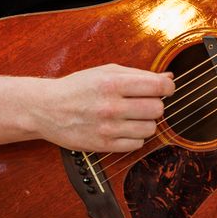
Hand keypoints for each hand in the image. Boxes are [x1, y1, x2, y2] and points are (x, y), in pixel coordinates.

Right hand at [35, 64, 174, 152]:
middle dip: (155, 104)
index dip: (168, 87)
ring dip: (146, 121)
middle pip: (157, 109)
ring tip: (133, 115)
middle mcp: (111, 106)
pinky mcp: (103, 145)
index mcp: (113, 83)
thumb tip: (169, 78)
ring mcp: (107, 128)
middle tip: (144, 101)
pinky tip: (125, 127)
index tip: (166, 88)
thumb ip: (138, 74)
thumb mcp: (106, 71)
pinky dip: (136, 136)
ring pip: (150, 128)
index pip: (157, 86)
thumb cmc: (78, 87)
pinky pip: (137, 144)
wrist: (47, 109)